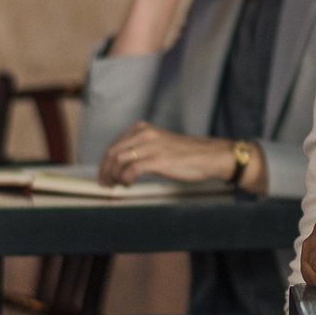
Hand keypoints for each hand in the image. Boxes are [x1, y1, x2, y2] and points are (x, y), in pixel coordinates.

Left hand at [97, 122, 231, 185]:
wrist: (211, 156)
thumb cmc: (187, 154)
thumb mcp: (160, 144)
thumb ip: (143, 149)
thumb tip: (124, 165)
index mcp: (144, 129)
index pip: (114, 145)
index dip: (105, 162)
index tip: (105, 175)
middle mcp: (145, 134)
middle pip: (113, 153)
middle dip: (105, 170)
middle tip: (105, 184)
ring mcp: (151, 147)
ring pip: (119, 161)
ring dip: (113, 176)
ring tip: (117, 186)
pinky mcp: (158, 160)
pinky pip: (131, 170)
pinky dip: (125, 179)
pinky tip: (129, 184)